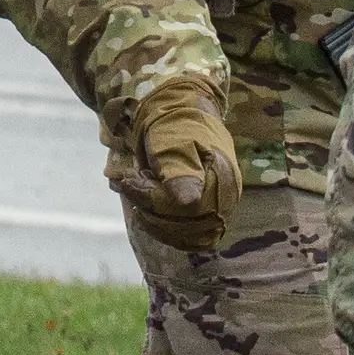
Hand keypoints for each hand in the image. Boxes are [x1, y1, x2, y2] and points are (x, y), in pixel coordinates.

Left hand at [114, 80, 241, 250]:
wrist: (185, 115)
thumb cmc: (176, 124)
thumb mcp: (173, 142)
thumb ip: (179, 171)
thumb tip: (188, 203)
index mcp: (221, 177)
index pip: (182, 205)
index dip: (150, 197)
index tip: (127, 178)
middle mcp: (227, 199)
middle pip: (183, 224)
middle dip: (148, 206)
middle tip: (129, 180)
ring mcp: (222, 211)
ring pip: (185, 236)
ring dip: (153, 220)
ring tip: (138, 191)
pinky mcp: (211, 219)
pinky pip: (189, 240)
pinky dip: (163, 229)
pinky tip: (145, 210)